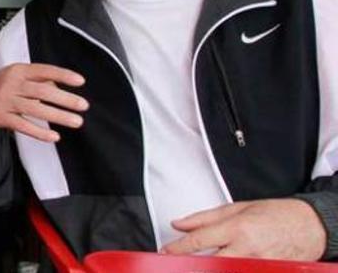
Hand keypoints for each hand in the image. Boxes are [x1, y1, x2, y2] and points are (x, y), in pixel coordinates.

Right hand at [0, 63, 86, 141]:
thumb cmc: (0, 85)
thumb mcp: (16, 75)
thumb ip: (37, 80)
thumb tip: (60, 88)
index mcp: (18, 70)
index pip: (44, 70)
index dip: (63, 75)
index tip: (80, 81)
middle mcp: (11, 84)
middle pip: (42, 91)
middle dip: (65, 99)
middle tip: (83, 106)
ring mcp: (5, 101)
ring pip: (35, 109)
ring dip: (58, 116)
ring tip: (76, 121)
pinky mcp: (1, 117)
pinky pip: (23, 126)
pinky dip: (40, 132)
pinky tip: (54, 136)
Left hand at [162, 199, 325, 259]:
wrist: (310, 225)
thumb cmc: (276, 214)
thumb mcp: (237, 208)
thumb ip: (204, 218)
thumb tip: (178, 224)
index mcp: (237, 228)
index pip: (199, 240)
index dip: (178, 248)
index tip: (165, 252)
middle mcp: (247, 247)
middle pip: (211, 263)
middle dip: (192, 266)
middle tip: (176, 265)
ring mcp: (259, 263)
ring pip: (227, 271)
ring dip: (212, 269)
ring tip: (199, 266)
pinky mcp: (268, 270)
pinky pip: (244, 271)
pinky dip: (232, 269)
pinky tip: (227, 266)